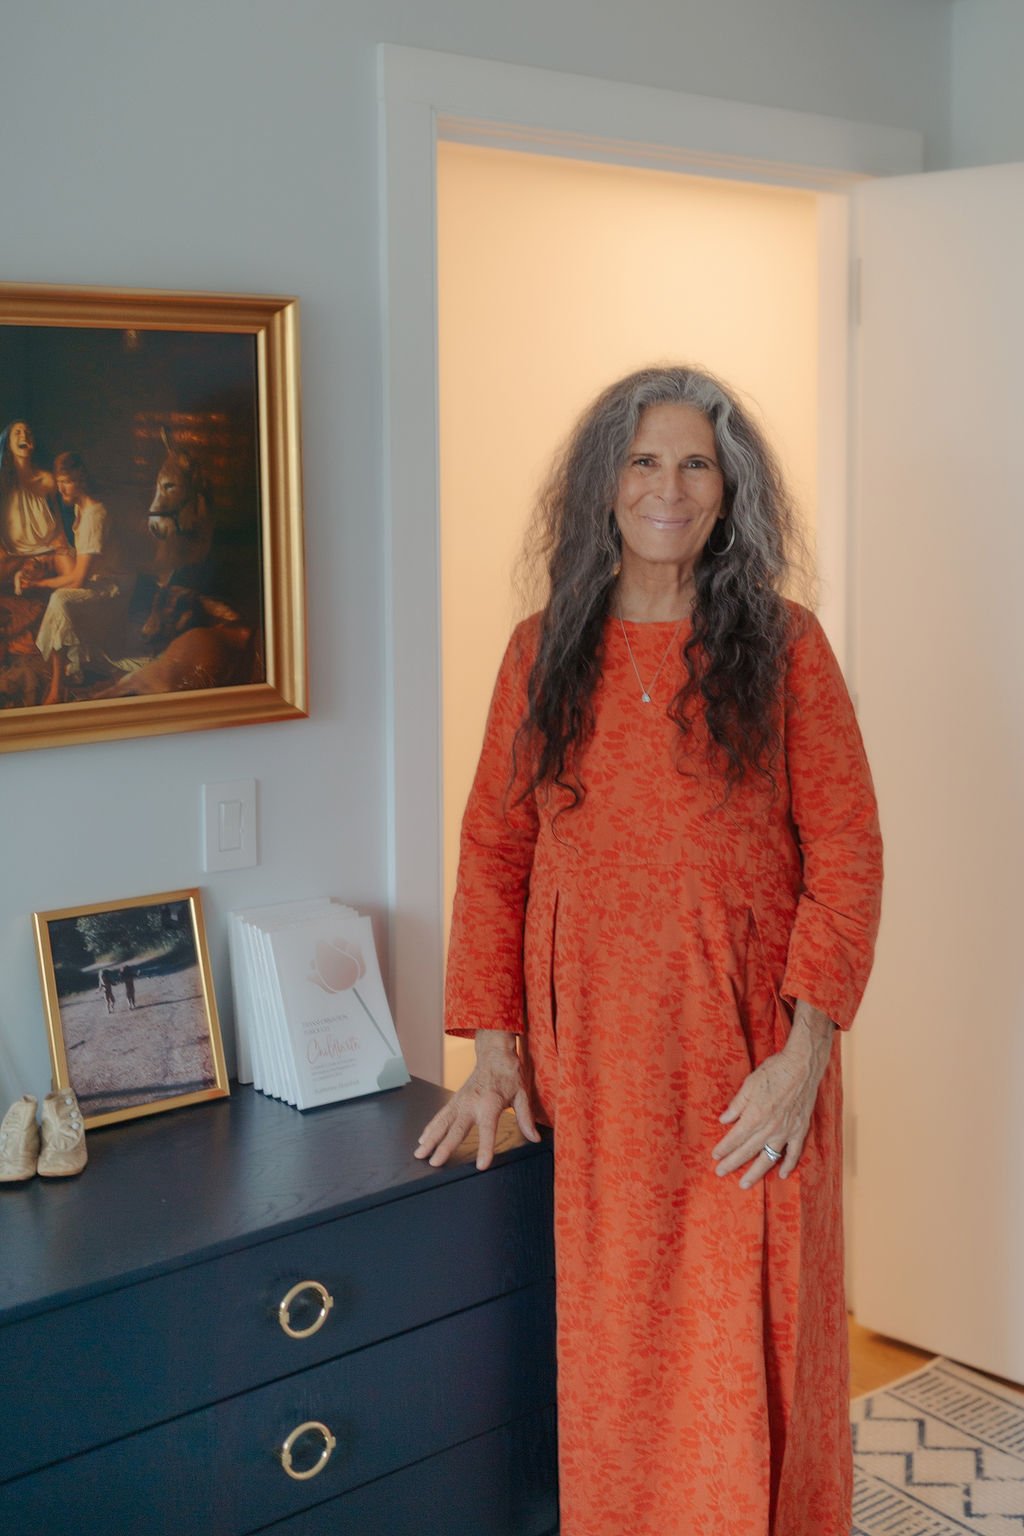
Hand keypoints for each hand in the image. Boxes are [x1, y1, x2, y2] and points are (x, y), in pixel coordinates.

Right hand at [414, 1029, 539, 1170]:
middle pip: (457, 1129)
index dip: (485, 1148)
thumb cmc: (509, 1074)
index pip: (488, 1130)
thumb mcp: (522, 1094)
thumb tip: (535, 1138)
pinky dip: (431, 1127)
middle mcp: (472, 1103)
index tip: (481, 1165)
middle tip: (434, 1162)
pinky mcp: (455, 1099)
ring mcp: (460, 1101)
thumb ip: (525, 1117)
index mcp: (491, 1103)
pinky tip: (423, 1138)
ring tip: (420, 1153)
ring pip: (442, 1122)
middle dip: (445, 1147)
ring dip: (431, 1138)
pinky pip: (440, 1115)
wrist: (494, 1053)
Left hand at [712, 1000, 833, 1187]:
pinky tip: (781, 1174)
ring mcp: (786, 1131)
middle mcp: (770, 1128)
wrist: (802, 1066)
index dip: (724, 1148)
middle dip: (732, 1164)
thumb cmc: (774, 1071)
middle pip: (747, 1151)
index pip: (735, 1138)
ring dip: (756, 1172)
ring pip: (768, 1158)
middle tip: (720, 1173)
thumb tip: (724, 1120)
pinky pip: (793, 1153)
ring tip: (745, 1184)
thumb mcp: (749, 1084)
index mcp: (755, 1116)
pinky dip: (788, 1165)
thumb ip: (736, 1105)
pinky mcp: (800, 1130)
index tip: (715, 1156)